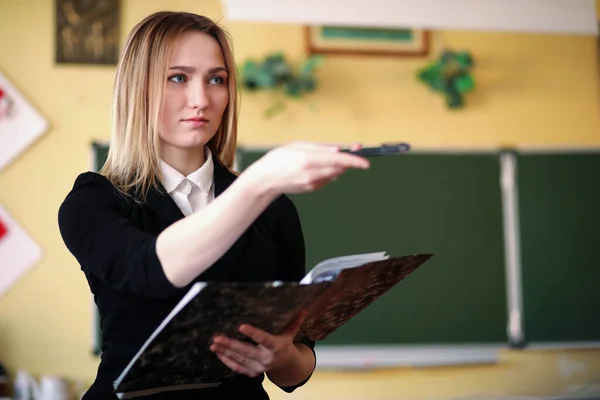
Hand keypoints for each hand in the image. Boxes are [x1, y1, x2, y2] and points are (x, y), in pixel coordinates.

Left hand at [210, 311, 305, 377]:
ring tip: (214, 344)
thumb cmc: (285, 343)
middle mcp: (267, 358)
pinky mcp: (252, 372)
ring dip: (225, 351)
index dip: (253, 333)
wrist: (286, 364)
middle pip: (246, 351)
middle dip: (231, 344)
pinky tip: (218, 353)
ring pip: (239, 359)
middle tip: (218, 338)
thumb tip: (303, 307)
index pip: (264, 339)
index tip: (241, 326)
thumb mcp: (290, 332)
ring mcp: (258, 367)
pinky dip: (226, 360)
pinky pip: (237, 367)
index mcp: (276, 346)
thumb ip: (294, 320)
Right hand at [242, 142, 368, 194]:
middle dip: (348, 161)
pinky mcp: (312, 189)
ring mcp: (312, 183)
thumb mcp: (297, 145)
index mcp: (308, 159)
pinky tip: (317, 168)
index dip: (354, 161)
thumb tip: (338, 150)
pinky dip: (328, 172)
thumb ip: (320, 147)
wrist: (265, 180)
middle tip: (354, 150)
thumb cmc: (279, 158)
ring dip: (337, 166)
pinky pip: (327, 179)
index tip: (366, 162)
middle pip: (339, 168)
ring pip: (335, 174)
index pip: (337, 160)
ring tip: (324, 158)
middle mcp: (312, 173)